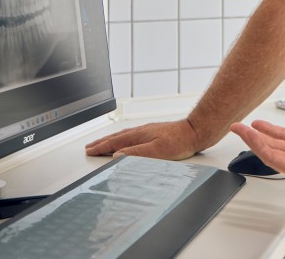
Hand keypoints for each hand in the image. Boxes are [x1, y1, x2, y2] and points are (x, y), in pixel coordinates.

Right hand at [85, 119, 203, 159]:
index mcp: (139, 135)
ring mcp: (147, 131)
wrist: (195, 132)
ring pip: (123, 135)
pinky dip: (122, 139)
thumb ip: (135, 153)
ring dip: (110, 140)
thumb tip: (116, 155)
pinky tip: (125, 141)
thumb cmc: (179, 142)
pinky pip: (131, 135)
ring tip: (102, 143)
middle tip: (89, 146)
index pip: (114, 142)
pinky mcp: (154, 132)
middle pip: (116, 137)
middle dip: (101, 142)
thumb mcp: (156, 151)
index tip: (89, 151)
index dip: (101, 147)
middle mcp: (141, 131)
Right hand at [230, 88, 284, 192]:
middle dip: (255, 136)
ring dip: (252, 140)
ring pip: (269, 151)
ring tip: (237, 128)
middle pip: (274, 144)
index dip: (271, 129)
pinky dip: (260, 147)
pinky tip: (249, 137)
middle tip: (238, 127)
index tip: (257, 122)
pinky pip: (274, 158)